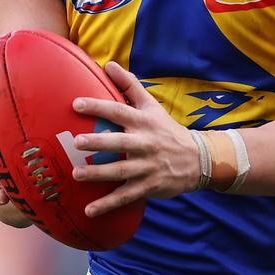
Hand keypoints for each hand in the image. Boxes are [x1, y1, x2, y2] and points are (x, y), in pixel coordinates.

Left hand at [70, 62, 200, 215]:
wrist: (198, 159)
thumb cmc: (167, 130)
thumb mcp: (152, 107)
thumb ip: (130, 86)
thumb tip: (109, 64)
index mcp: (144, 122)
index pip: (120, 111)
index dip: (99, 107)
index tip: (76, 104)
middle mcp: (146, 143)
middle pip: (120, 142)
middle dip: (98, 142)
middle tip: (76, 142)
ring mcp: (148, 166)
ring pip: (121, 171)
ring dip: (99, 174)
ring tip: (77, 174)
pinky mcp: (149, 186)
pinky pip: (126, 196)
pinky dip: (108, 204)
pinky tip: (89, 210)